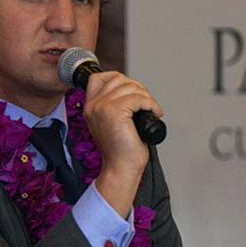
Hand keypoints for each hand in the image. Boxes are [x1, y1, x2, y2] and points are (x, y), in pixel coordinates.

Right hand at [84, 71, 164, 216]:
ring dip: (147, 97)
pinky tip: (155, 114)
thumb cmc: (122, 151)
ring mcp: (102, 107)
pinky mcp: (115, 112)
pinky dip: (151, 104)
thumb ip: (115, 106)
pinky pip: (139, 98)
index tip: (134, 91)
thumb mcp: (113, 122)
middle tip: (147, 104)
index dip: (119, 79)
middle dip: (138, 88)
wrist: (121, 169)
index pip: (99, 77)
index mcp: (90, 106)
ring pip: (131, 87)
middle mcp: (93, 105)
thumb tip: (134, 90)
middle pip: (119, 79)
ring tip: (151, 110)